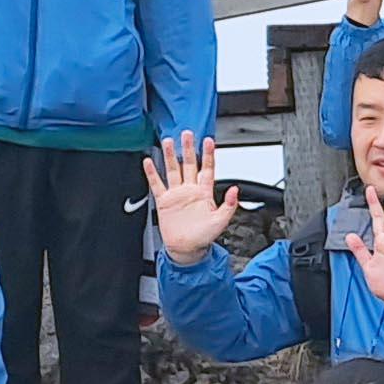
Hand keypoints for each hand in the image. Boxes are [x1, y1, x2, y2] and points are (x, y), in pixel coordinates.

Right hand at [145, 134, 238, 264]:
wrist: (187, 249)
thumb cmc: (204, 236)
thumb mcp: (221, 221)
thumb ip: (229, 205)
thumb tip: (235, 190)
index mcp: (205, 193)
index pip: (207, 168)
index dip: (208, 155)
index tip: (208, 141)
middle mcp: (190, 190)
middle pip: (189, 164)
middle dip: (188, 149)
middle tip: (187, 134)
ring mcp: (177, 194)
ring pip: (173, 170)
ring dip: (170, 156)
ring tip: (168, 141)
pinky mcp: (164, 202)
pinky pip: (157, 184)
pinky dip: (152, 173)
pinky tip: (149, 161)